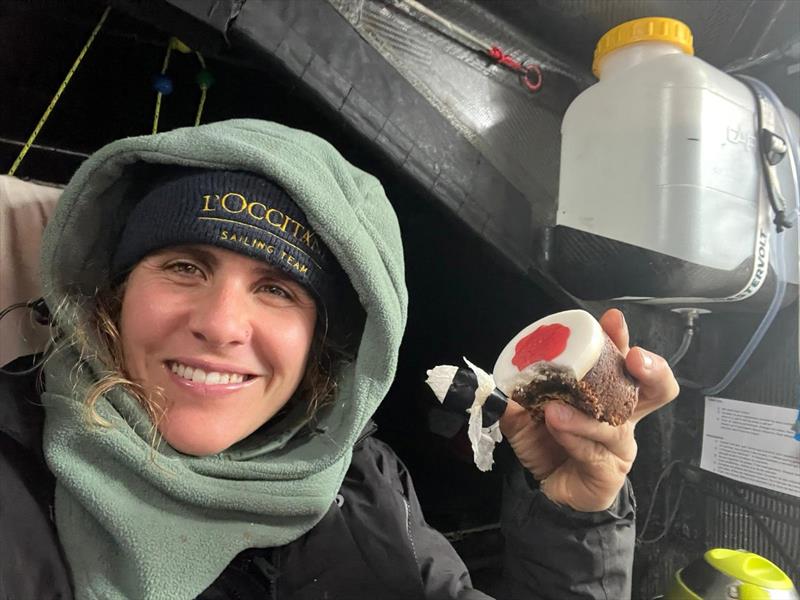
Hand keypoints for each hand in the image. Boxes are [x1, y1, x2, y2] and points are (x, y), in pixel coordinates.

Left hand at [499, 309, 679, 511]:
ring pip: (613, 426)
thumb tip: (503, 380)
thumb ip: (517, 397)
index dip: (623, 341)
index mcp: (608, 395)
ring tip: (555, 409)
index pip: (626, 363)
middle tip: (632, 357)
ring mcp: (619, 447)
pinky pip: (594, 453)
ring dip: (583, 415)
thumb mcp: (525, 416)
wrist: (545, 492)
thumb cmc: (547, 446)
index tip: (612, 321)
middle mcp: (621, 418)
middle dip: (651, 369)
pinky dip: (573, 437)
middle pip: (657, 390)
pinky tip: (557, 427)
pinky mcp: (609, 473)